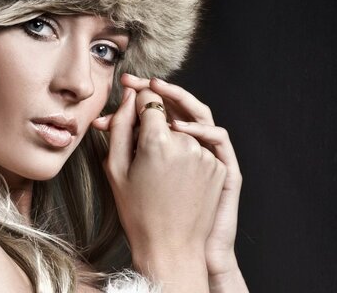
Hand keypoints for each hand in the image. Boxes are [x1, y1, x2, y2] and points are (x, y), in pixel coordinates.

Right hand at [92, 76, 226, 288]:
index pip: (150, 99)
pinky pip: (198, 146)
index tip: (129, 90)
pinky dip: (183, 148)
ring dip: (168, 132)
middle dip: (151, 111)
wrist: (171, 247)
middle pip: (168, 112)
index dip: (138, 93)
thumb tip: (131, 97)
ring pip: (183, 130)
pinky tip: (167, 166)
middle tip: (135, 110)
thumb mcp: (116, 169)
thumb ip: (120, 126)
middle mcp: (188, 143)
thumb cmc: (138, 212)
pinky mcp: (221, 167)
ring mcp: (207, 155)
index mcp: (159, 141)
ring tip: (148, 151)